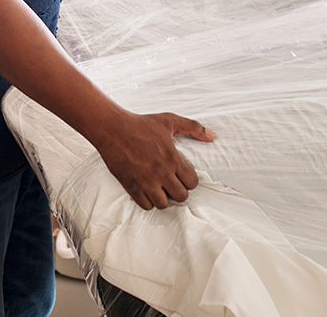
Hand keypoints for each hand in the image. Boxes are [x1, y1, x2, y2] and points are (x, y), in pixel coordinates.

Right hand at [96, 110, 214, 209]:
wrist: (114, 129)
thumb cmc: (142, 124)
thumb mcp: (170, 120)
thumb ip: (193, 127)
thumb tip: (212, 136)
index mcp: (172, 158)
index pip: (192, 182)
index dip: (190, 180)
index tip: (184, 174)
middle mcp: (161, 173)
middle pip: (181, 196)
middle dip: (179, 190)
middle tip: (173, 182)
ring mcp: (145, 182)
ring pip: (163, 204)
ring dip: (164, 197)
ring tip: (161, 187)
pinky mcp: (131, 187)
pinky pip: (145, 206)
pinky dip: (149, 201)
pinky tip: (148, 190)